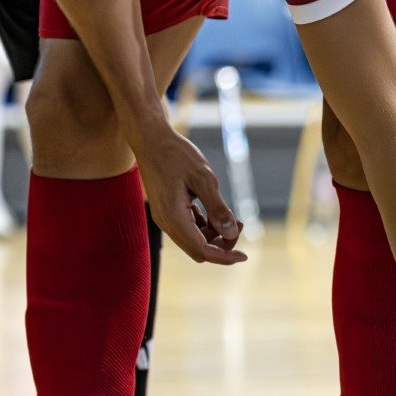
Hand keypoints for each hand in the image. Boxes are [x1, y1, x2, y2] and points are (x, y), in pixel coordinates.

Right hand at [132, 124, 245, 264]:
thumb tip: (232, 233)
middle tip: (240, 223)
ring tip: (232, 216)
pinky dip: (205, 225)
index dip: (224, 257)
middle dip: (221, 244)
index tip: (244, 256)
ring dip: (214, 234)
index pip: (201, 250)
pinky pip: (189, 228)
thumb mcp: (204, 178)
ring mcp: (165, 217)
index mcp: (173, 216)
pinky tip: (214, 210)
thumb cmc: (177, 154)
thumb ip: (218, 208)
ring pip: (194, 240)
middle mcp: (166, 222)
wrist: (151, 138)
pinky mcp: (167, 211)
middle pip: (198, 250)